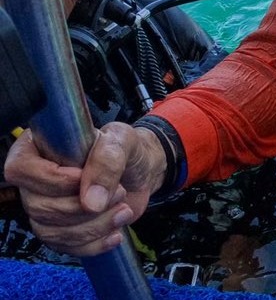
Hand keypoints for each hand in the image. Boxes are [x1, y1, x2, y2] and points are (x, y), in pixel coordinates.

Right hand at [2, 123, 165, 256]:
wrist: (141, 171)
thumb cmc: (126, 148)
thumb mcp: (122, 140)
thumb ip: (107, 162)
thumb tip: (90, 202)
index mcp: (39, 148)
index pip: (21, 169)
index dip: (52, 180)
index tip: (84, 177)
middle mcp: (34, 180)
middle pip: (39, 207)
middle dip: (83, 207)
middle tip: (120, 193)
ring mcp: (44, 207)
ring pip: (51, 232)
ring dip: (93, 226)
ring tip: (124, 210)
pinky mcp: (60, 229)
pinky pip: (65, 247)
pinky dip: (93, 244)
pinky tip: (116, 234)